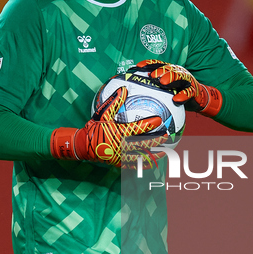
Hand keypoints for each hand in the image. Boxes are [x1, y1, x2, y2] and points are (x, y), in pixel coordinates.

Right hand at [50, 86, 165, 166]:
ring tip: (166, 151)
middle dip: (157, 140)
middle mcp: (122, 145)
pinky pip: (134, 165)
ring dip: (154, 154)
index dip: (150, 124)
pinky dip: (144, 164)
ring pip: (142, 156)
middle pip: (144, 143)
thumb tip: (124, 88)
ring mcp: (121, 156)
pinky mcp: (119, 163)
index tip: (160, 120)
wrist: (84, 145)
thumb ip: (114, 101)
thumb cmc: (94, 128)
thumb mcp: (102, 113)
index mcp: (119, 132)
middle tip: (167, 136)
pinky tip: (153, 163)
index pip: (138, 128)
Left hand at [136, 59, 222, 116]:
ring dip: (171, 78)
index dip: (148, 64)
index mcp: (169, 70)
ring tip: (162, 83)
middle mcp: (178, 72)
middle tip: (152, 75)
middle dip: (160, 70)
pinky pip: (188, 93)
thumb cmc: (178, 92)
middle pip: (168, 69)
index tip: (138, 67)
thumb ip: (154, 86)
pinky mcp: (193, 90)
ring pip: (179, 77)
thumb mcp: (165, 89)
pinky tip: (176, 99)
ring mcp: (186, 81)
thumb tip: (135, 89)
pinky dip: (183, 95)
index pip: (158, 64)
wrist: (198, 98)